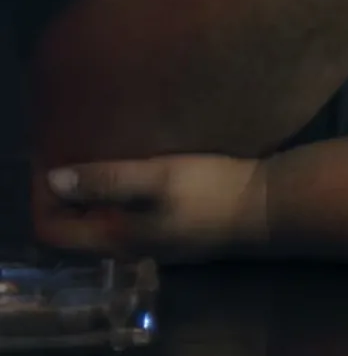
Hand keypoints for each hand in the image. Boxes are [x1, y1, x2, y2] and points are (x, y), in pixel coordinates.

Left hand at [33, 155, 266, 261]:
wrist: (263, 206)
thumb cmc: (206, 191)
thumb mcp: (155, 178)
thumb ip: (105, 180)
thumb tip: (54, 178)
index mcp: (114, 238)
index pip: (52, 228)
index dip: (42, 195)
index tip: (50, 155)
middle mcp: (127, 246)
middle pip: (76, 224)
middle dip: (67, 188)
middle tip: (72, 144)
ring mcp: (154, 239)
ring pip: (105, 216)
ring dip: (95, 187)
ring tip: (100, 145)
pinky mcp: (176, 226)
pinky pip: (130, 211)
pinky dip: (121, 188)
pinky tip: (137, 159)